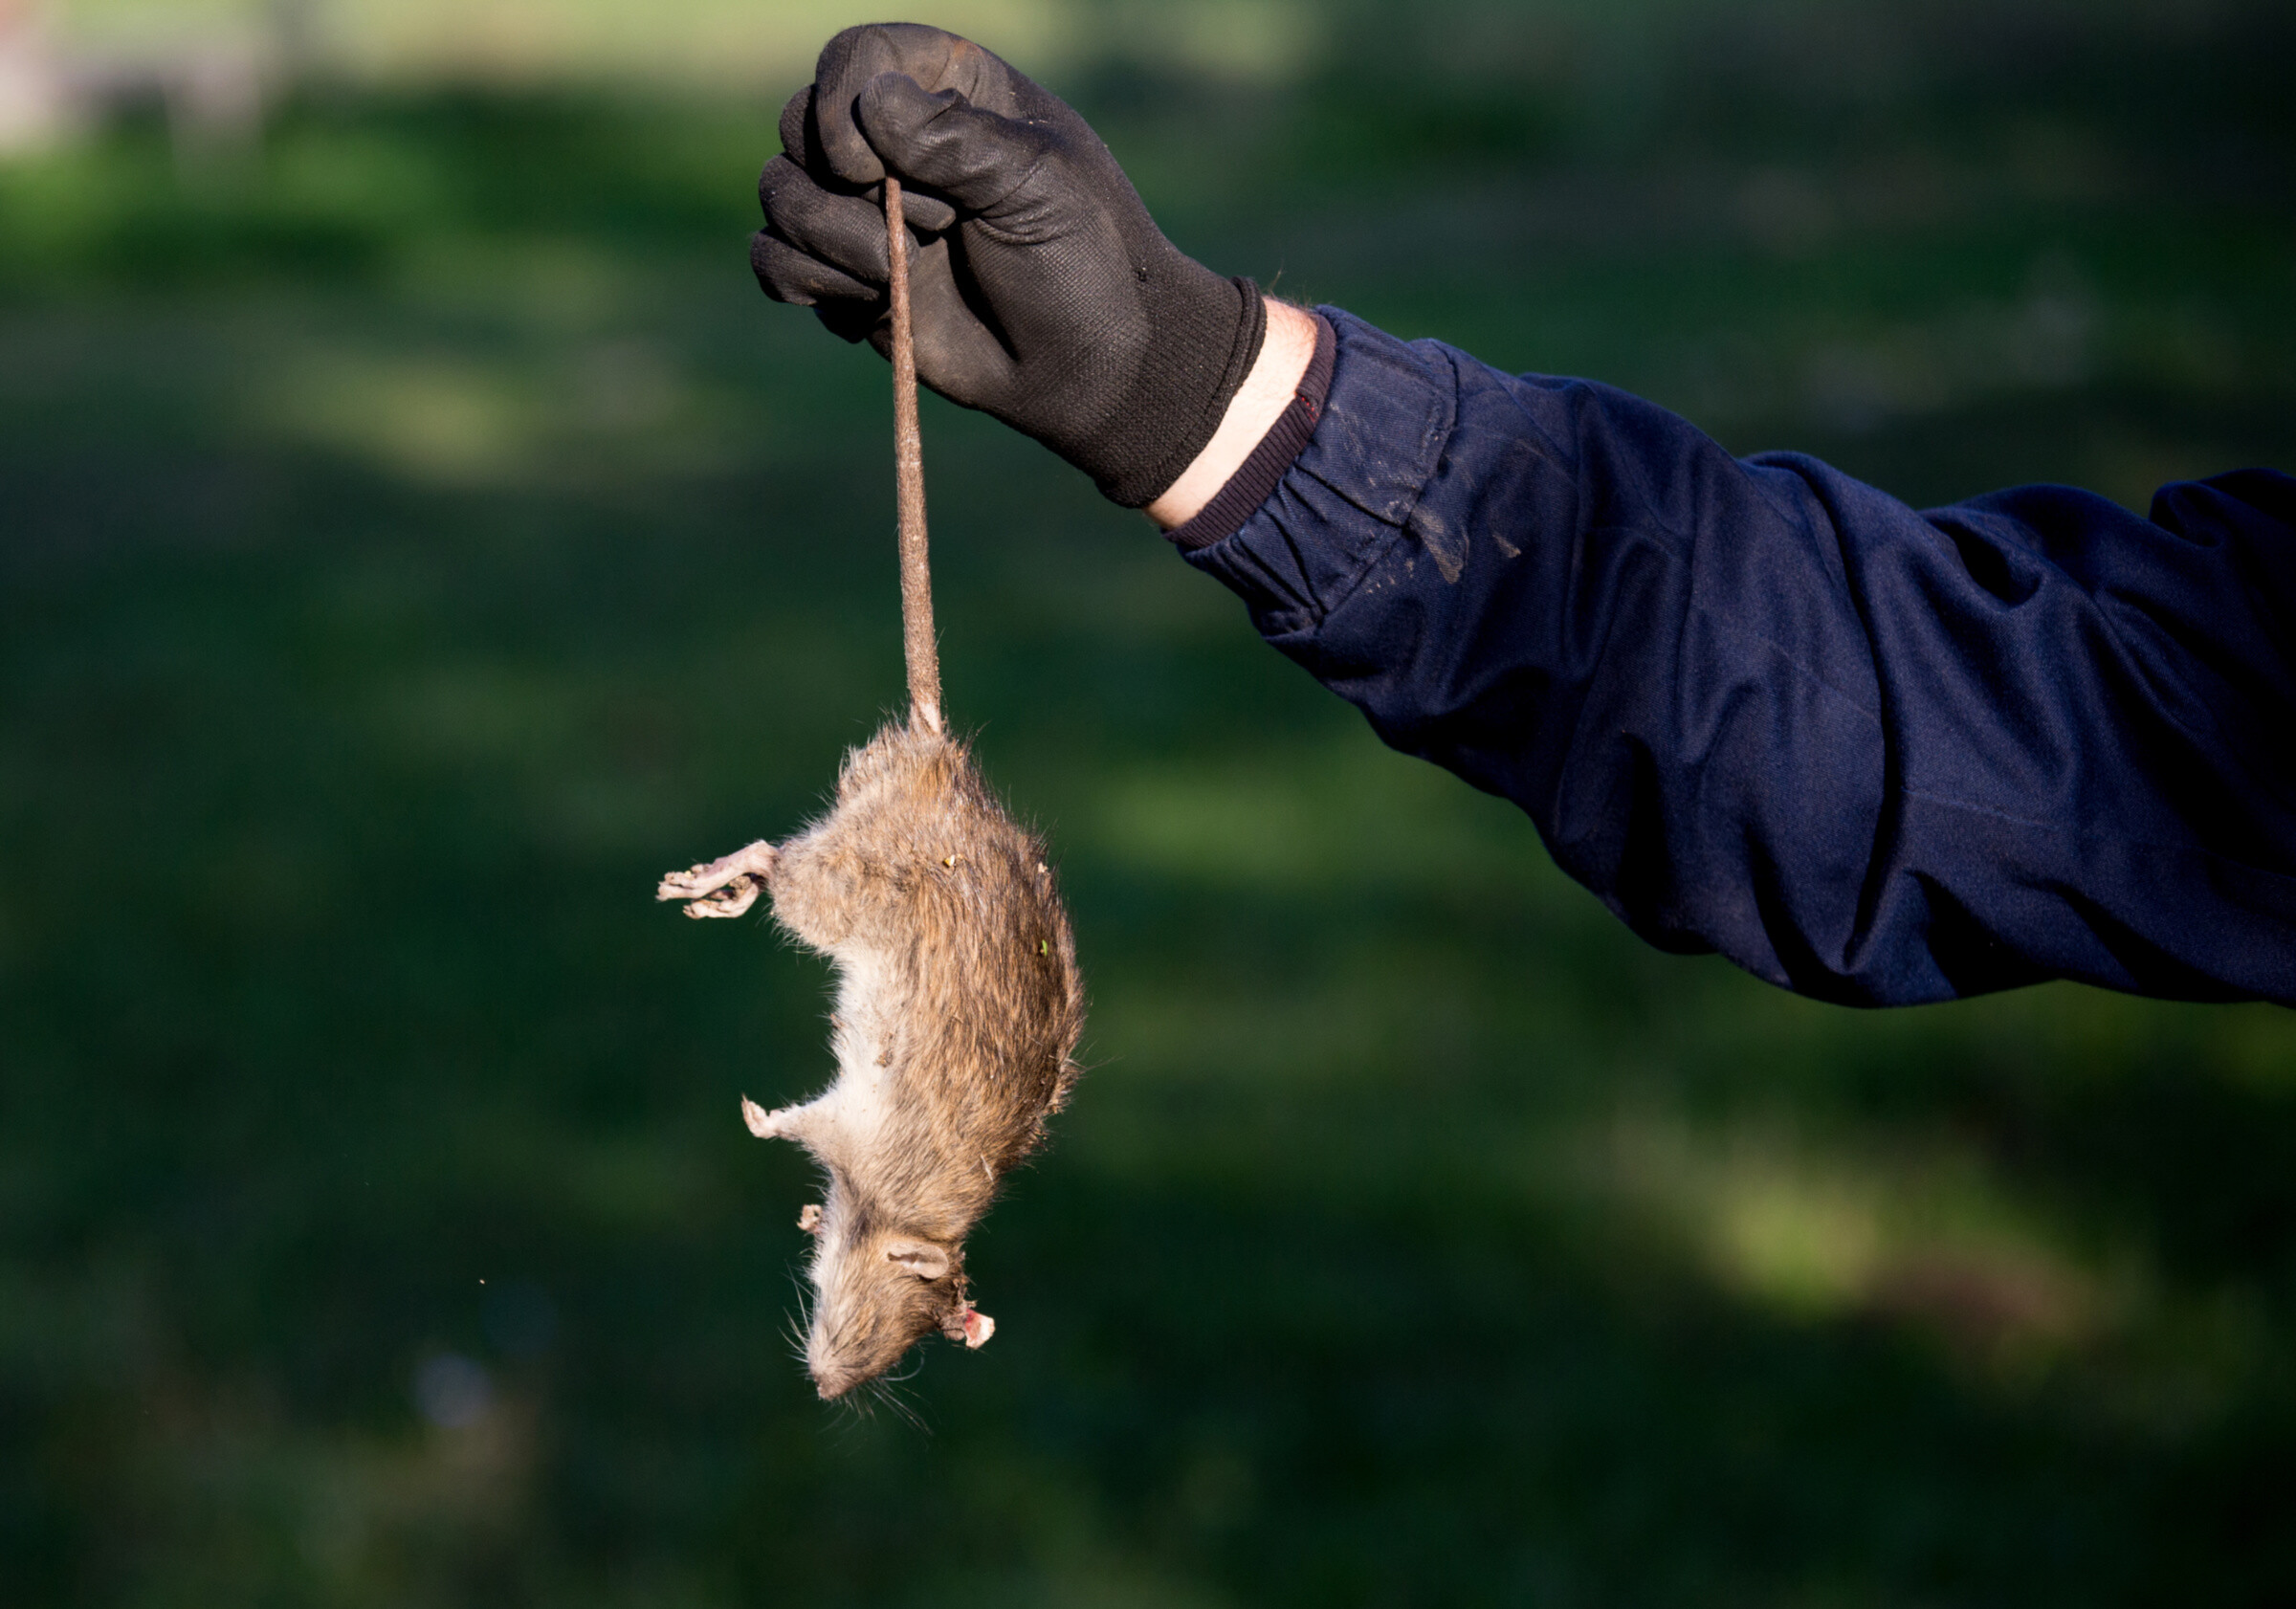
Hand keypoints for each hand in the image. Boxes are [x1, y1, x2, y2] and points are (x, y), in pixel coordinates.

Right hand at [751, 23, 1267, 507]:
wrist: (1084, 367)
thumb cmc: (1079, 261)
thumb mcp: (1036, 184)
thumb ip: (955, 139)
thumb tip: (871, 105)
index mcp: (948, 89)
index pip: (854, 57)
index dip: (840, 102)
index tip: (872, 164)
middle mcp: (894, 143)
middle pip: (800, 124)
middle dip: (849, 185)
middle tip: (934, 227)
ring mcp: (863, 211)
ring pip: (780, 194)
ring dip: (830, 239)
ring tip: (899, 274)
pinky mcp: (845, 277)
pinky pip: (773, 260)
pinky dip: (807, 281)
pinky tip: (872, 303)